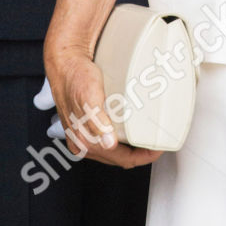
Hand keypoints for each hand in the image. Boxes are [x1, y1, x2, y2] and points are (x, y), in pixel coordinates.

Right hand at [43, 48, 161, 168]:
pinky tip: (130, 130)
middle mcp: (82, 143)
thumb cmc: (76, 78)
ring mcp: (83, 137)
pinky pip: (107, 142)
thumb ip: (97, 121)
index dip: (145, 156)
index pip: (123, 160)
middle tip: (158, 142)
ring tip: (147, 137)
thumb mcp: (89, 97)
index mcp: (85, 141)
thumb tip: (109, 143)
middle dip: (140, 154)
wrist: (65, 66)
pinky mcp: (85, 128)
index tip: (159, 147)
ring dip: (131, 148)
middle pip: (120, 158)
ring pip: (114, 152)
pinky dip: (122, 140)